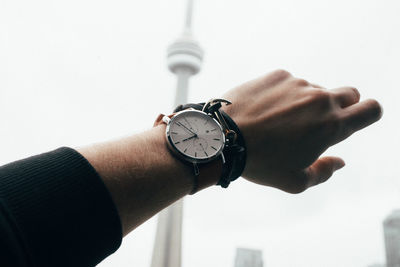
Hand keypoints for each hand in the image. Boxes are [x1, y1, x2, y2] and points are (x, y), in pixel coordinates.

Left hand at [222, 70, 381, 192]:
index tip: (355, 121)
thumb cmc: (259, 162)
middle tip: (317, 124)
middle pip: (350, 94)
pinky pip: (290, 83)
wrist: (222, 137)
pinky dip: (284, 94)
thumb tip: (340, 162)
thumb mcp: (294, 181)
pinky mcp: (277, 75)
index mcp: (331, 125)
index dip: (368, 115)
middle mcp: (319, 99)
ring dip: (306, 103)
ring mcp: (298, 83)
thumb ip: (324, 172)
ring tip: (278, 122)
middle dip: (342, 107)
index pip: (371, 109)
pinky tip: (264, 110)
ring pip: (315, 91)